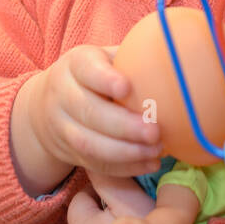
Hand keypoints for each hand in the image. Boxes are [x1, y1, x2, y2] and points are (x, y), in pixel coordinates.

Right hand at [28, 44, 161, 176]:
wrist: (48, 104)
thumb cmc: (93, 75)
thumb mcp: (105, 58)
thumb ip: (131, 59)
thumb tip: (176, 55)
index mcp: (75, 64)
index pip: (85, 69)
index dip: (105, 79)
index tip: (126, 87)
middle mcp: (62, 94)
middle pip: (88, 112)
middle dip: (123, 126)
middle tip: (155, 131)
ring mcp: (61, 127)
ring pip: (89, 143)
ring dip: (125, 151)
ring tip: (156, 149)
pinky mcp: (69, 152)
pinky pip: (95, 164)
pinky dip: (125, 168)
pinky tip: (150, 163)